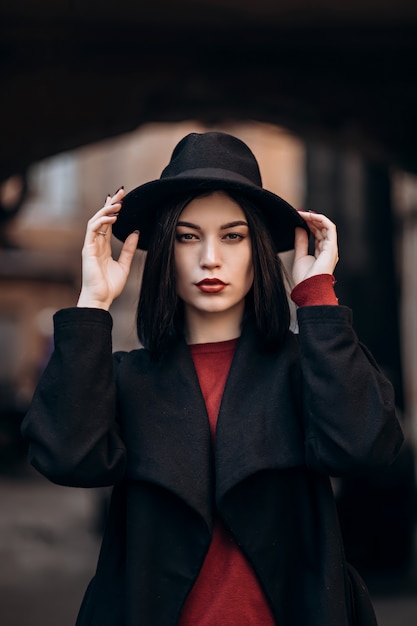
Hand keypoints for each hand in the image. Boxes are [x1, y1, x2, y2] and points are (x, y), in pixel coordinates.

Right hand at [77, 188, 139, 309]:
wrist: (101, 299)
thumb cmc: (110, 286)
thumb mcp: (124, 264)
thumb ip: (128, 249)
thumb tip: (135, 233)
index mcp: (102, 247)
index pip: (107, 223)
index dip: (113, 210)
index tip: (122, 198)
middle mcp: (95, 244)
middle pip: (101, 218)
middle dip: (110, 204)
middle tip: (121, 192)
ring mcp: (90, 246)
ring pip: (95, 220)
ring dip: (106, 210)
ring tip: (118, 203)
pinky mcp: (88, 250)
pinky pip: (92, 230)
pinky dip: (102, 221)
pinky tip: (113, 218)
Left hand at [292, 211, 338, 285]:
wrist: (308, 288)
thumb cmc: (304, 278)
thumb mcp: (299, 256)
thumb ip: (301, 242)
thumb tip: (299, 228)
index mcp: (321, 254)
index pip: (317, 235)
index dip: (309, 225)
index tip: (297, 219)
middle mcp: (328, 250)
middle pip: (321, 229)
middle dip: (310, 220)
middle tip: (298, 213)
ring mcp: (331, 248)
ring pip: (325, 226)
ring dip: (313, 218)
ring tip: (301, 213)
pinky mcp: (332, 246)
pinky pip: (329, 227)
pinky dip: (320, 219)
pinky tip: (309, 216)